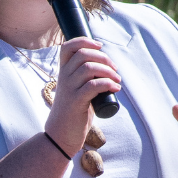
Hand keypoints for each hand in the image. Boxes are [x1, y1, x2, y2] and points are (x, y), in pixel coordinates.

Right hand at [44, 37, 120, 154]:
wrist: (61, 136)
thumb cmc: (74, 113)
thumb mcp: (78, 91)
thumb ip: (88, 79)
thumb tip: (109, 69)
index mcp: (64, 73)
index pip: (67, 47)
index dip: (84, 41)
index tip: (100, 46)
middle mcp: (64, 78)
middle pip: (83, 54)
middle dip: (103, 58)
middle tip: (114, 69)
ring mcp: (69, 89)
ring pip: (89, 68)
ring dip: (108, 71)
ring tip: (117, 80)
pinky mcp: (76, 102)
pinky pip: (93, 86)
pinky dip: (108, 84)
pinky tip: (115, 88)